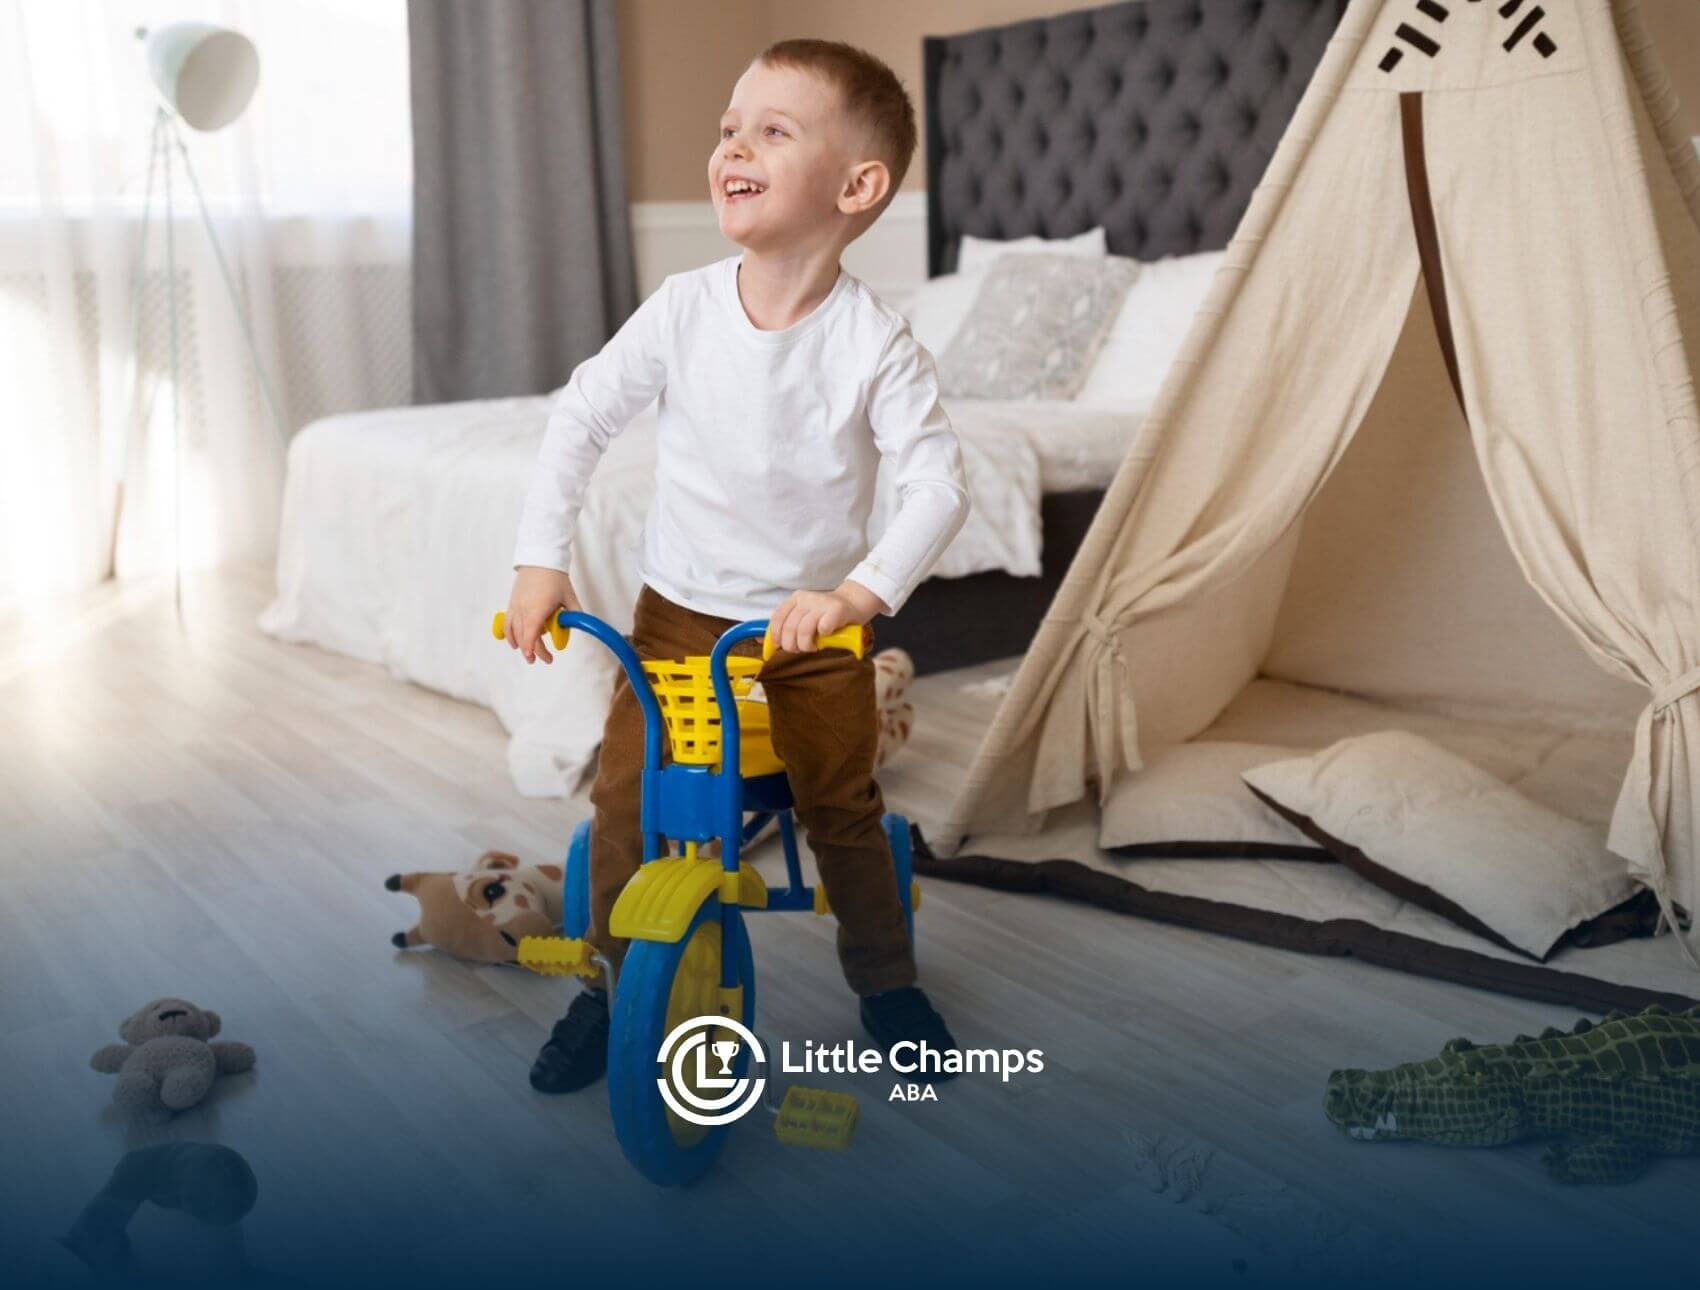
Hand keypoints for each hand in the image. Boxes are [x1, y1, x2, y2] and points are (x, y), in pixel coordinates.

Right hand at [505, 566, 581, 663]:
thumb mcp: (569, 596)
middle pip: (524, 636)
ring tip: (527, 654)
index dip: (533, 648)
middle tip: (543, 659)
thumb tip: (579, 627)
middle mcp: (524, 609)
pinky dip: (510, 634)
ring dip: (519, 644)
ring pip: (513, 631)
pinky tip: (514, 642)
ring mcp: (515, 606)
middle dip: (532, 651)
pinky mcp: (511, 603)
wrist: (540, 560)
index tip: (537, 658)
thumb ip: (575, 614)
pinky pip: (507, 622)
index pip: (531, 634)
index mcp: (538, 609)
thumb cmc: (555, 577)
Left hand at [769, 580, 886, 652]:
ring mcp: (821, 603)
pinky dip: (822, 637)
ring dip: (806, 645)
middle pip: (790, 627)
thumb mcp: (805, 615)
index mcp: (795, 598)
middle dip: (791, 645)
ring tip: (812, 647)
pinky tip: (825, 638)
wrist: (853, 603)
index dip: (775, 635)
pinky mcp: (836, 610)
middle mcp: (806, 598)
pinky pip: (823, 628)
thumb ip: (789, 625)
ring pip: (804, 629)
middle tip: (799, 650)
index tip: (778, 646)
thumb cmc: (826, 615)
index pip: (778, 617)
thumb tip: (767, 644)